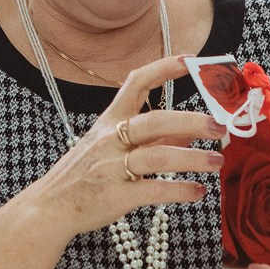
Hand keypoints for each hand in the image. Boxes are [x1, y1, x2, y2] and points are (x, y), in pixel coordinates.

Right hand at [20, 55, 222, 239]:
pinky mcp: (115, 196)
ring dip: (193, 158)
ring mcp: (112, 167)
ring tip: (217, 162)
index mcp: (110, 120)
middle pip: (155, 120)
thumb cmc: (84, 175)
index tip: (192, 61)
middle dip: (192, 121)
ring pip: (158, 156)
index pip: (136, 82)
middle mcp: (110, 139)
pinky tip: (198, 191)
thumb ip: (153, 140)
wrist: (50, 207)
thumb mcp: (112, 148)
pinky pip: (153, 189)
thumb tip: (189, 133)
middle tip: (219, 127)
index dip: (164, 68)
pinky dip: (179, 190)